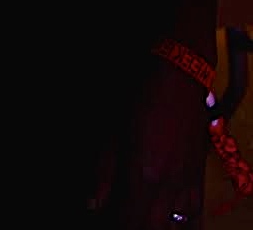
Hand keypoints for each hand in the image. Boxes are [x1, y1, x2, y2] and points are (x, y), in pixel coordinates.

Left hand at [106, 57, 208, 228]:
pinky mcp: (198, 177)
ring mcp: (188, 183)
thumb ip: (102, 172)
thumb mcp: (110, 130)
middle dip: (133, 226)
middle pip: (152, 228)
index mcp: (145, 175)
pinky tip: (165, 217)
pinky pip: (194, 215)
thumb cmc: (140, 96)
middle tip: (118, 217)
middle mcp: (170, 186)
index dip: (115, 225)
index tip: (103, 220)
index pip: (130, 223)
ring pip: (177, 227)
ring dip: (155, 225)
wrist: (178, 76)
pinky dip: (180, 222)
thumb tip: (92, 202)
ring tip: (138, 216)